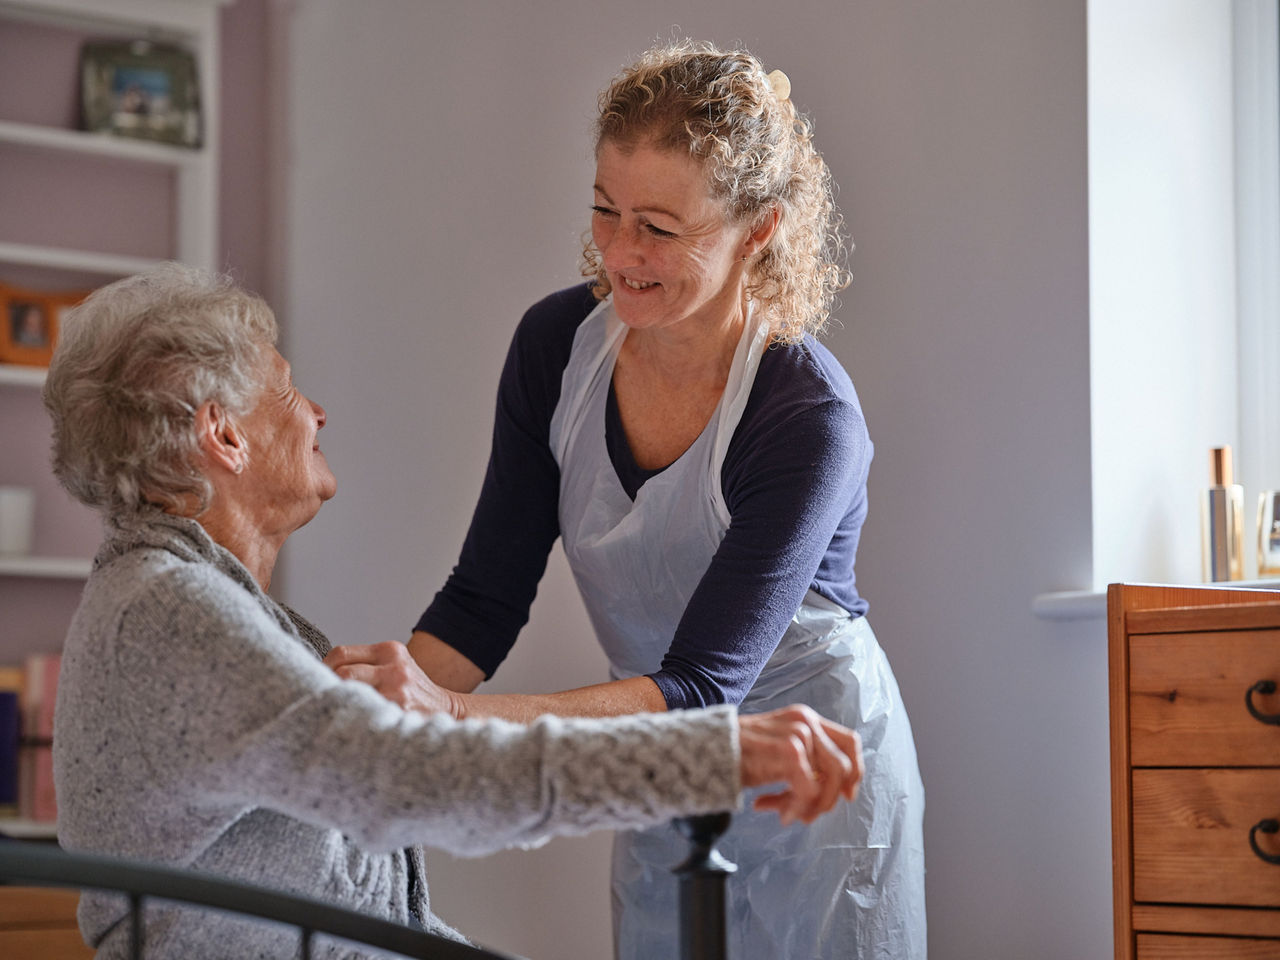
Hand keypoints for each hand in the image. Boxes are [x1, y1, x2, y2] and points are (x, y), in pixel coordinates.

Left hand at [324, 642, 466, 718]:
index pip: (342, 653)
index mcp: (390, 650)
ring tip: (332, 714)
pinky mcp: (399, 709)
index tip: (316, 680)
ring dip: (339, 704)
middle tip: (320, 700)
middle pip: (343, 672)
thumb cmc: (413, 690)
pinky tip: (350, 725)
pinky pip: (365, 713)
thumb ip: (366, 665)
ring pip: (351, 693)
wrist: (448, 709)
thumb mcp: (395, 665)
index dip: (324, 668)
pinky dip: (353, 719)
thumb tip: (320, 674)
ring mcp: (397, 688)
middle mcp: (394, 665)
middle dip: (328, 687)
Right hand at [737, 705, 861, 825]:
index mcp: (805, 718)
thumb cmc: (739, 754)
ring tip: (789, 814)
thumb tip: (826, 794)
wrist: (705, 749)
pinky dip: (796, 808)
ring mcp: (798, 734)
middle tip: (807, 814)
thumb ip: (804, 762)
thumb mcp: (777, 749)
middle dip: (829, 798)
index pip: (850, 742)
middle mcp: (805, 721)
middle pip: (843, 766)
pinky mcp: (788, 751)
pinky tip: (777, 812)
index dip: (855, 773)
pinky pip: (808, 790)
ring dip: (812, 806)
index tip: (845, 796)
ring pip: (828, 781)